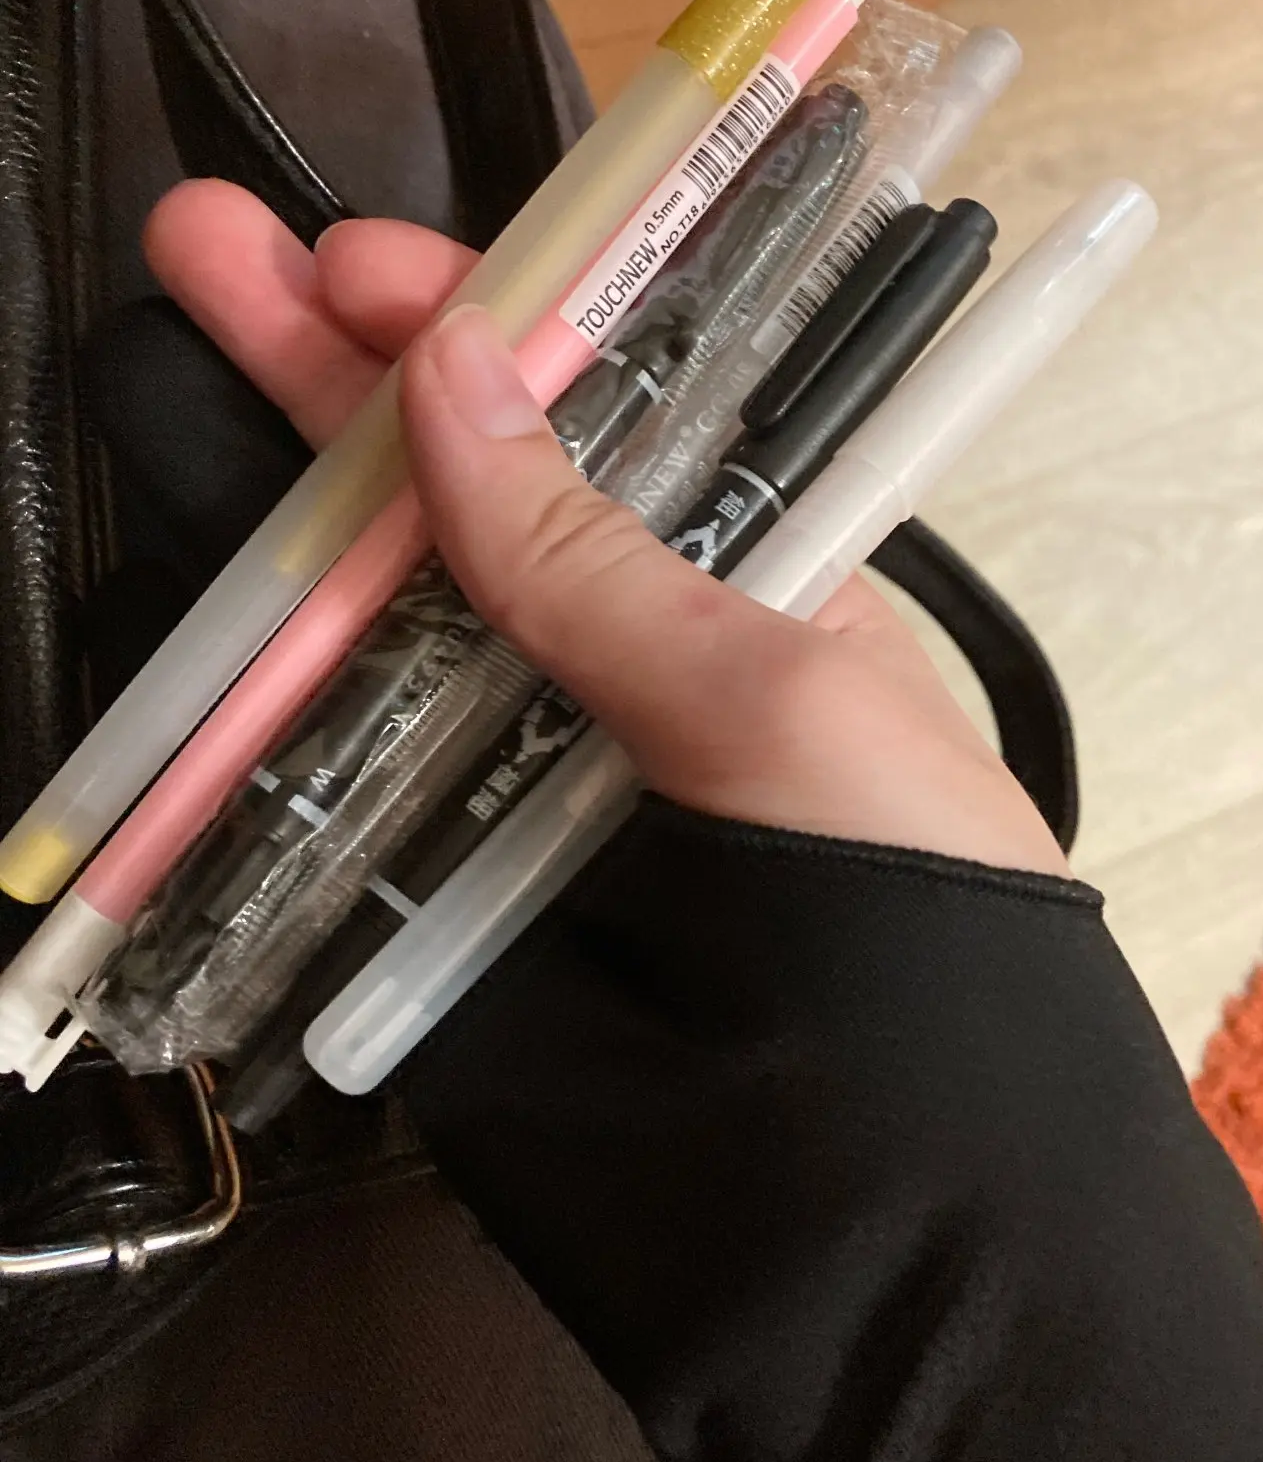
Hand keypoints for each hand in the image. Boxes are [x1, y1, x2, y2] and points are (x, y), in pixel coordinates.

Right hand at [146, 178, 1067, 876]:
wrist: (881, 1214)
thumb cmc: (907, 921)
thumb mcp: (776, 707)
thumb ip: (602, 565)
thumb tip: (450, 373)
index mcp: (744, 588)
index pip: (599, 417)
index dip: (485, 327)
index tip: (361, 266)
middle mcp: (620, 664)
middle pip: (459, 494)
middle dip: (335, 373)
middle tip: (205, 247)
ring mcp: (517, 774)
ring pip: (376, 621)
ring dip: (274, 508)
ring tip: (157, 353)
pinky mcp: (439, 886)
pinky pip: (329, 768)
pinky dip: (250, 695)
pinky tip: (187, 607)